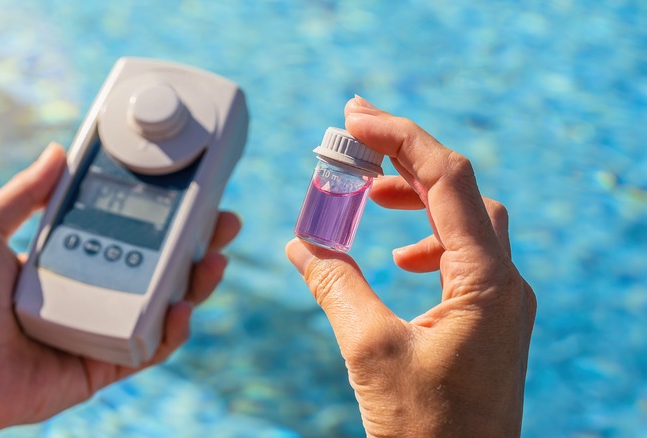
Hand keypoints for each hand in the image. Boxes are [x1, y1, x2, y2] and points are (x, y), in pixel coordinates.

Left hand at [0, 144, 240, 436]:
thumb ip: (22, 193)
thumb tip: (56, 151)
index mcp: (76, 261)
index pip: (132, 233)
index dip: (165, 215)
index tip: (190, 192)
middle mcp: (98, 292)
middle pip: (162, 267)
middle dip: (198, 244)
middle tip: (223, 221)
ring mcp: (108, 328)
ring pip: (168, 304)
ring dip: (198, 283)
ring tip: (214, 259)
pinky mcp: (111, 364)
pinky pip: (154, 347)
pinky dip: (173, 330)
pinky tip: (180, 308)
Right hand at [286, 97, 535, 436]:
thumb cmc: (424, 430)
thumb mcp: (369, 350)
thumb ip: (335, 284)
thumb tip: (301, 242)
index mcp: (486, 280)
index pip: (448, 178)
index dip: (400, 137)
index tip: (355, 116)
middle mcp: (504, 282)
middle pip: (460, 190)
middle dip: (405, 158)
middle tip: (354, 140)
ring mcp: (501, 301)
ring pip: (465, 219)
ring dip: (416, 197)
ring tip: (367, 196)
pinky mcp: (489, 319)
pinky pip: (465, 255)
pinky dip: (426, 239)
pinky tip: (398, 259)